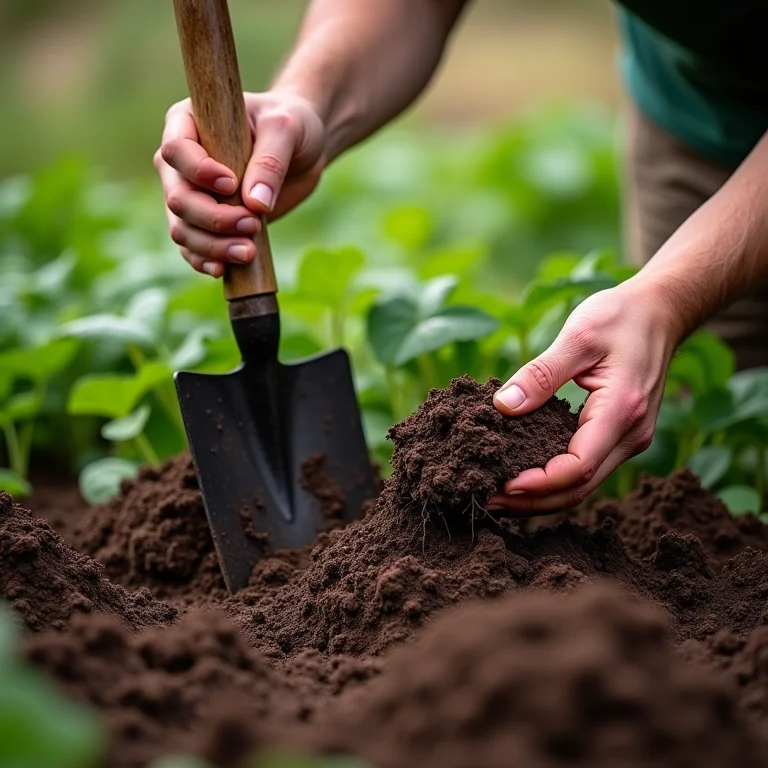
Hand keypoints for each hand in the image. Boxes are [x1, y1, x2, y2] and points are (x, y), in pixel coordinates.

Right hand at [154, 90, 325, 276]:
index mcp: (187, 123)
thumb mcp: (286, 129)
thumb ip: (270, 160)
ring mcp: (191, 196)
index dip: (199, 173)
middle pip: (177, 199)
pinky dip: (206, 261)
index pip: (176, 152)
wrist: (302, 153)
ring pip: (183, 229)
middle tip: (251, 224)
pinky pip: (193, 249)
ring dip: (212, 246)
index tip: (232, 185)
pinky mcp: (207, 224)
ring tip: (249, 251)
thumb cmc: (291, 127)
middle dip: (212, 219)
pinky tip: (225, 269)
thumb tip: (254, 203)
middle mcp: (181, 163)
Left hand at [489, 280, 682, 513]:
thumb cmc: (621, 317)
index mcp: (621, 412)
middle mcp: (631, 435)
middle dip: (532, 501)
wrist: (661, 311)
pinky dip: (554, 479)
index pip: (578, 467)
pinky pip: (586, 469)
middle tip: (487, 501)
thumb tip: (503, 407)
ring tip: (498, 495)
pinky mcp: (621, 436)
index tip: (501, 484)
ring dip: (541, 496)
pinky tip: (524, 475)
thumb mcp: (577, 336)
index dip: (538, 484)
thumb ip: (541, 374)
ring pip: (583, 485)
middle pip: (579, 488)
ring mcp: (629, 439)